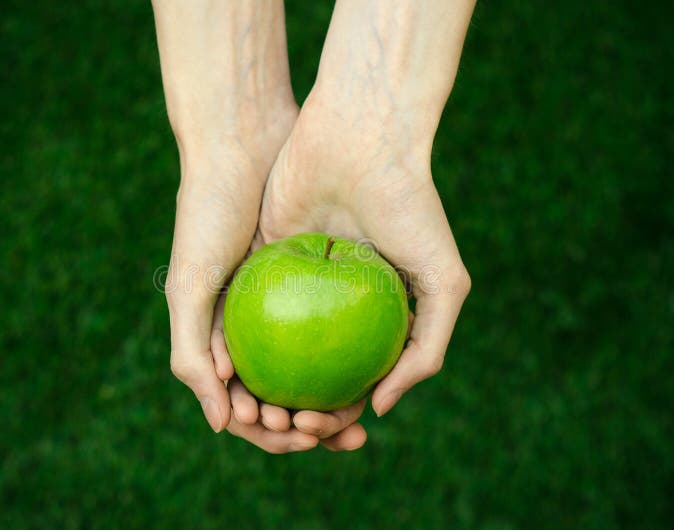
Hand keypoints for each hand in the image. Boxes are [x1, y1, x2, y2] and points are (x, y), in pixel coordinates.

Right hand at [155, 0, 367, 452]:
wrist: (243, 144)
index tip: (300, 431)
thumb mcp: (189, 285)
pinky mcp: (312, 277)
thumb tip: (222, 427)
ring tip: (362, 408)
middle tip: (341, 430)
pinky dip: (351, 349)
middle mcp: (251, 327)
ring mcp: (283, 304)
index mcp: (217, 337)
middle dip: (310, 425)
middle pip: (286, 396)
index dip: (271, 430)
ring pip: (316, 368)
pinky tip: (378, 361)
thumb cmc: (208, 213)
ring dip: (336, 398)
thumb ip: (192, 355)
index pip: (244, 406)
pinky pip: (337, 325)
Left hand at [257, 93, 470, 417]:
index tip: (331, 432)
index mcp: (373, 316)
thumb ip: (426, 350)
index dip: (342, 416)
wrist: (361, 140)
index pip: (353, 382)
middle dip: (297, 417)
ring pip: (271, 354)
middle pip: (307, 377)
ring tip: (259, 412)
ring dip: (262, 393)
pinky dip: (236, 345)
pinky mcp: (261, 261)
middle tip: (289, 428)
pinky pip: (244, 312)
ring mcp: (296, 285)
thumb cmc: (410, 208)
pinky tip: (229, 373)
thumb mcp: (444, 282)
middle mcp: (334, 305)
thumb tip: (379, 408)